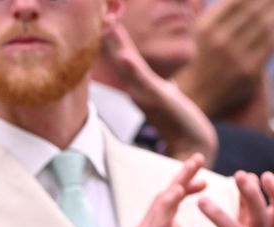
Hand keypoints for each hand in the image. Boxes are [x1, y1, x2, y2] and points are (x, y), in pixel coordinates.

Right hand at [100, 18, 217, 164]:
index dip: (114, 39)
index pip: (125, 58)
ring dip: (115, 45)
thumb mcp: (164, 99)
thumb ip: (155, 88)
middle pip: (120, 58)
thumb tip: (153, 80)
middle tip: (99, 14)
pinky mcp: (157, 100)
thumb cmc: (180, 125)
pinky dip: (132, 68)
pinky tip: (124, 55)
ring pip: (127, 66)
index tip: (105, 18)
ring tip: (107, 25)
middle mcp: (137, 89)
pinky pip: (143, 81)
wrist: (192, 146)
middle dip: (109, 37)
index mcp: (139, 86)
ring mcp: (145, 94)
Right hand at [101, 155, 205, 226]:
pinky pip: (156, 224)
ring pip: (158, 206)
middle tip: (198, 158)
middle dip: (180, 178)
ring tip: (193, 165)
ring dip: (176, 183)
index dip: (182, 191)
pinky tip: (177, 191)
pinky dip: (167, 205)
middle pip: (162, 200)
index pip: (166, 209)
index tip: (199, 181)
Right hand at [175, 0, 273, 120]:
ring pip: (266, 25)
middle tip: (271, 1)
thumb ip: (218, 13)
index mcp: (205, 29)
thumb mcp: (198, 34)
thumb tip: (243, 0)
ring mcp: (235, 57)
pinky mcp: (249, 70)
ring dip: (273, 14)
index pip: (238, 1)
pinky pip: (270, 43)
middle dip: (267, 2)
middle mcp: (219, 41)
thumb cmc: (200, 58)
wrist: (195, 97)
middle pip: (254, 11)